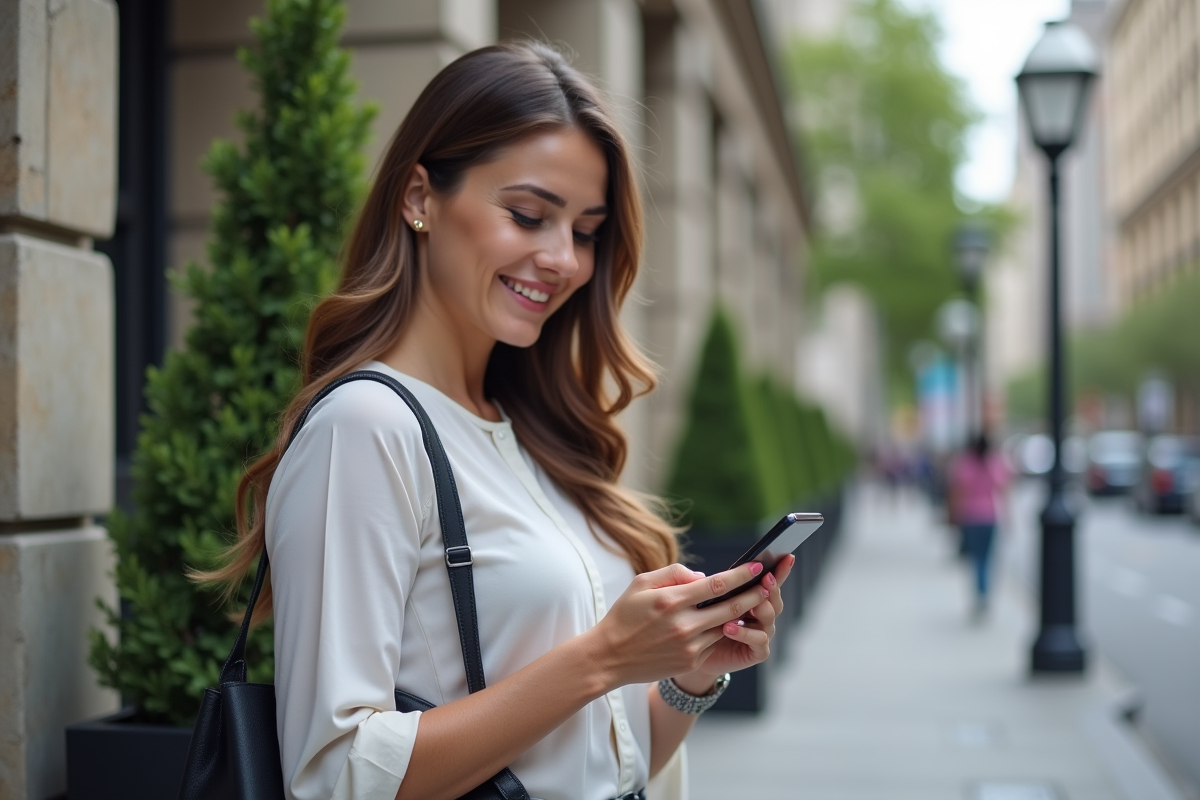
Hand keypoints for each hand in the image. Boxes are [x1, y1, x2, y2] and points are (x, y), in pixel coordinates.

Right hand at [585, 560, 778, 687]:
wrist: (609, 657)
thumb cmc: (625, 615)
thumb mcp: (641, 584)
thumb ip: (673, 574)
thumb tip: (703, 577)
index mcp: (672, 601)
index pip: (716, 585)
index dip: (740, 576)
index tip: (757, 567)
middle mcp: (684, 625)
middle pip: (730, 607)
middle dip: (753, 595)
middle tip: (769, 584)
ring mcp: (689, 646)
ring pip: (725, 627)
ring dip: (740, 615)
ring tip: (752, 602)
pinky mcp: (690, 662)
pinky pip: (713, 643)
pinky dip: (719, 632)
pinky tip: (721, 623)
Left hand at [672, 554, 795, 693]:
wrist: (691, 655)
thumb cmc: (696, 623)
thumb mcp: (699, 600)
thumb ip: (701, 587)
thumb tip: (701, 576)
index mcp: (751, 597)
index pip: (770, 580)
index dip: (780, 569)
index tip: (786, 556)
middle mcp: (760, 614)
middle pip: (774, 598)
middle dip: (771, 587)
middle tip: (765, 578)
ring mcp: (761, 632)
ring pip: (769, 617)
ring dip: (759, 608)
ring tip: (745, 605)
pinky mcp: (756, 651)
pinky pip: (759, 641)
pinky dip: (746, 633)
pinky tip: (729, 628)